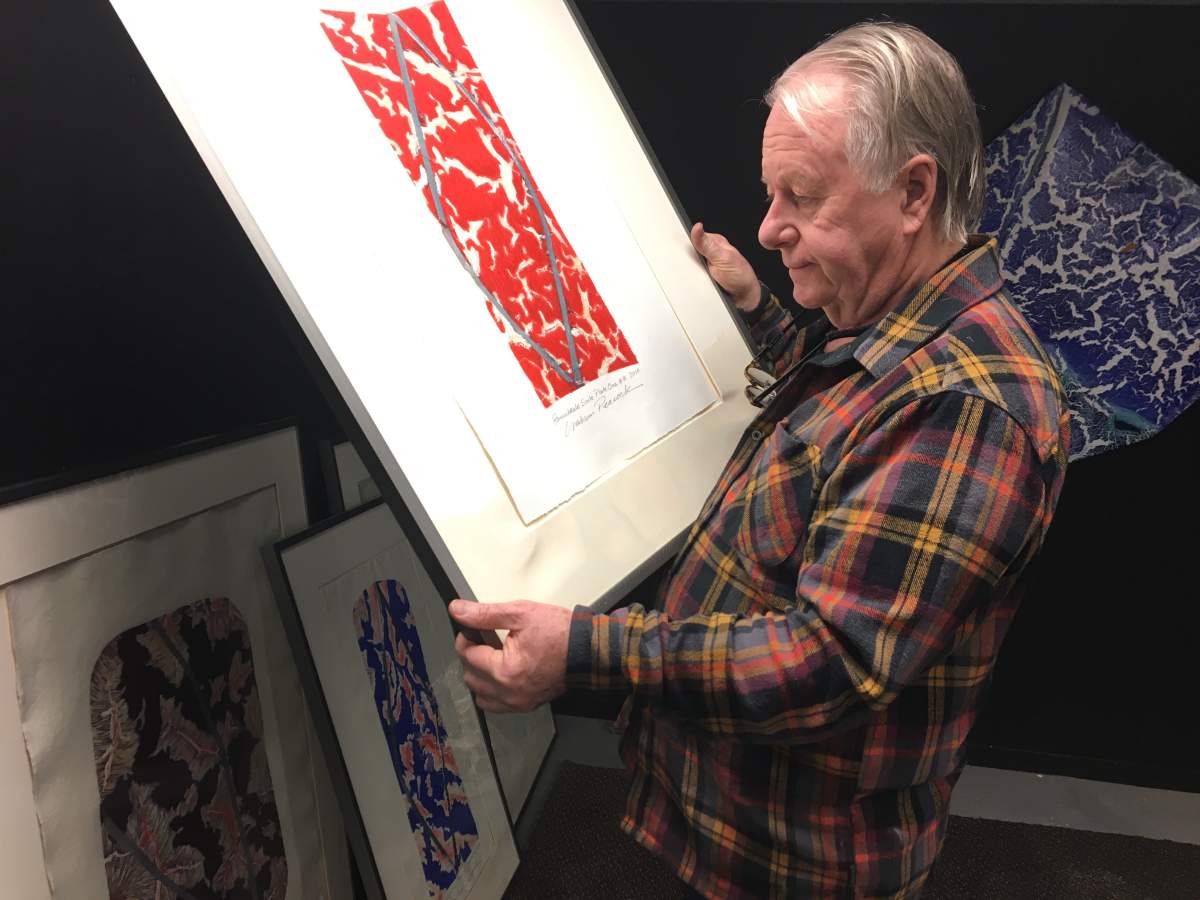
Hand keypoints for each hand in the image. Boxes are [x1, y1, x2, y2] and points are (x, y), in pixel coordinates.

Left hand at [449, 599, 571, 712]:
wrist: (588, 650)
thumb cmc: (561, 632)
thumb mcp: (521, 614)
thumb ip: (485, 614)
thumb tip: (459, 611)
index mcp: (506, 670)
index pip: (467, 656)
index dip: (465, 639)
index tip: (470, 630)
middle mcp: (510, 692)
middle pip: (470, 677)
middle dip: (471, 657)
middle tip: (482, 640)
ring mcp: (519, 702)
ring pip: (480, 695)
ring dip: (479, 677)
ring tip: (491, 657)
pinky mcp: (527, 705)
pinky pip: (496, 705)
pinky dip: (492, 691)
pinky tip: (500, 673)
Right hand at [690, 222, 760, 310]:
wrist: (744, 296)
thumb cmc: (741, 276)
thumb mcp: (723, 257)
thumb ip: (707, 244)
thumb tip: (697, 228)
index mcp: (714, 242)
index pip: (693, 238)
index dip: (685, 243)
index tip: (679, 249)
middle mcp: (709, 252)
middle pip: (689, 253)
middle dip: (687, 260)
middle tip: (695, 267)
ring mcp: (706, 265)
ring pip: (689, 266)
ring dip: (690, 272)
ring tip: (700, 276)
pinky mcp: (704, 276)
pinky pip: (692, 277)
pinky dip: (692, 280)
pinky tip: (698, 282)